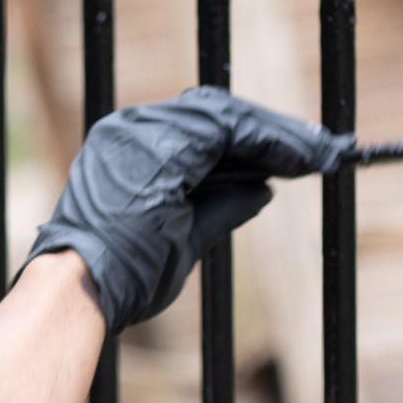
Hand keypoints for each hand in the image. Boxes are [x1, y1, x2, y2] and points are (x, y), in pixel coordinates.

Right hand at [23, 86, 348, 334]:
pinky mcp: (156, 143)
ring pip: (224, 114)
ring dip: (277, 134)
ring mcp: (138, 131)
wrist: (80, 291)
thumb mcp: (182, 237)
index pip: (201, 126)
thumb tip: (263, 189)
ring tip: (322, 153)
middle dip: (272, 131)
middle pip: (214, 111)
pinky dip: (268, 140)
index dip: (254, 138)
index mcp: (127, 147)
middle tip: (321, 149)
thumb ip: (219, 207)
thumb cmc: (120, 278)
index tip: (297, 156)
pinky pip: (226, 129)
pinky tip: (301, 157)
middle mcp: (129, 128)